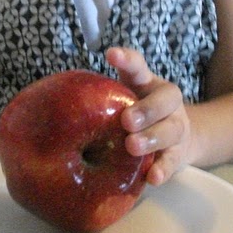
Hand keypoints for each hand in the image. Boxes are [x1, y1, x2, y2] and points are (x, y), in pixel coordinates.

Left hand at [106, 47, 190, 185]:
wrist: (178, 139)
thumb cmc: (137, 115)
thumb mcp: (123, 101)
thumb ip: (101, 101)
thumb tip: (53, 113)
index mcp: (148, 83)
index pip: (138, 66)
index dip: (126, 60)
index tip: (110, 55)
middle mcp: (167, 102)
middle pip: (164, 99)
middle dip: (145, 109)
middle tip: (126, 120)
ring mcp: (176, 127)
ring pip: (170, 130)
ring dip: (152, 138)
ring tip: (132, 146)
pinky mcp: (179, 153)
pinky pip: (173, 161)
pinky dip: (163, 169)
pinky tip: (152, 177)